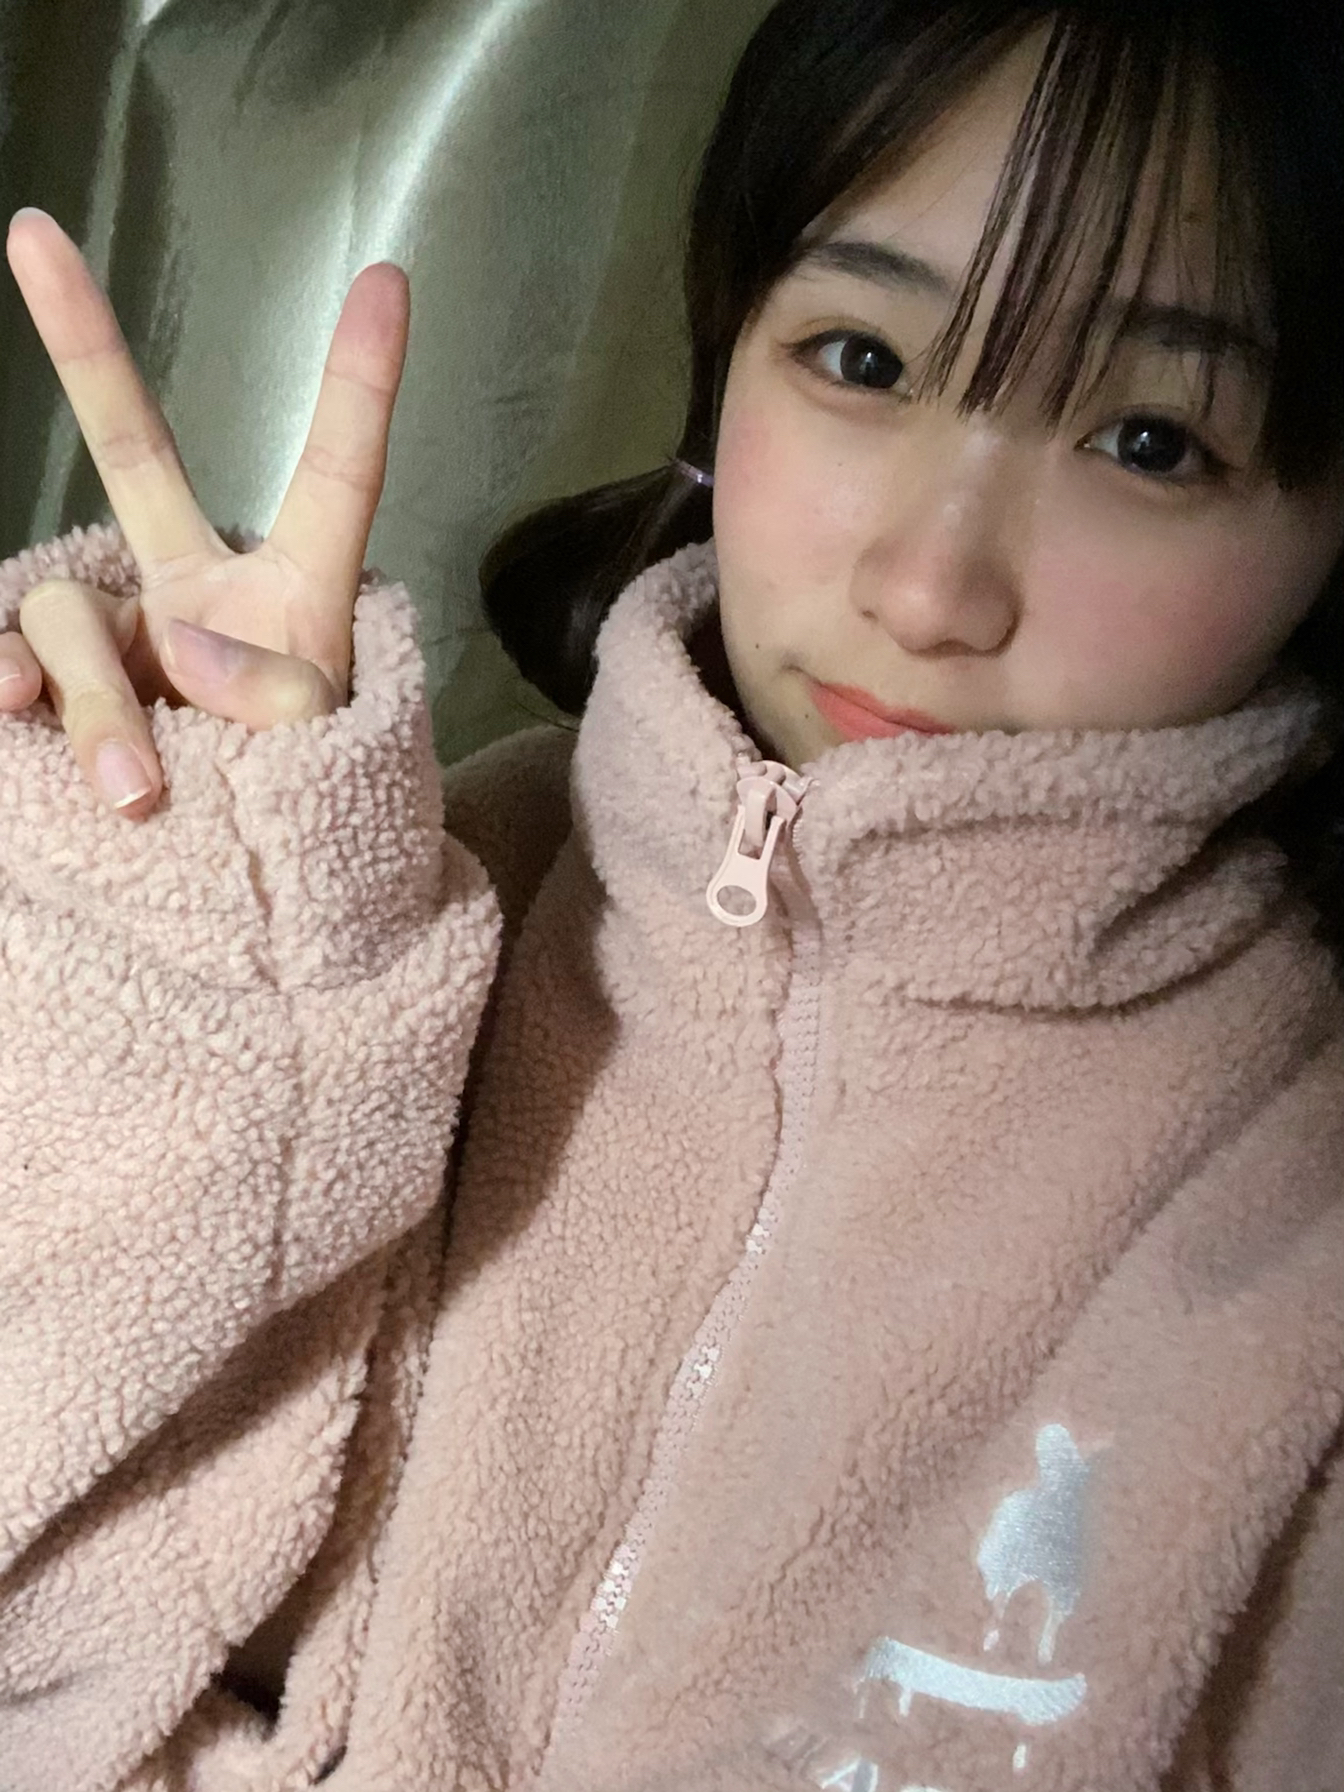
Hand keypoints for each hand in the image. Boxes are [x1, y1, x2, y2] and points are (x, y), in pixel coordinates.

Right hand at [0, 208, 409, 816]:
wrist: (250, 897)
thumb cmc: (307, 810)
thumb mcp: (322, 755)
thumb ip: (275, 695)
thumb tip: (181, 645)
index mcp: (294, 589)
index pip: (336, 475)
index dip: (361, 384)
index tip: (390, 279)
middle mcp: (194, 586)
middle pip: (133, 452)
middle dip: (82, 343)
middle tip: (32, 233)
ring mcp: (117, 633)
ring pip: (68, 616)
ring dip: (96, 706)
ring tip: (139, 796)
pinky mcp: (55, 688)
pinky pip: (9, 660)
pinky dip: (8, 689)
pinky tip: (7, 715)